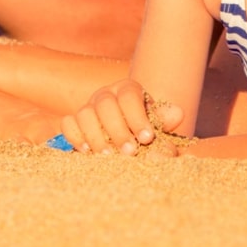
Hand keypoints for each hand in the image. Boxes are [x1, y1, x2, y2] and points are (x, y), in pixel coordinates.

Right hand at [60, 79, 185, 155]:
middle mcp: (106, 94)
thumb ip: (165, 121)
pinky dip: (75, 136)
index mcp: (128, 90)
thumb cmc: (144, 130)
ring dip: (96, 136)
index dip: (137, 117)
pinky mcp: (74, 121)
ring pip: (85, 113)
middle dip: (118, 130)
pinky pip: (68, 123)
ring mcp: (88, 107)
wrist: (127, 136)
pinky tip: (87, 151)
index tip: (147, 139)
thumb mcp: (157, 125)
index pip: (130, 97)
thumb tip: (178, 113)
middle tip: (130, 153)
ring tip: (108, 157)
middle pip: (105, 105)